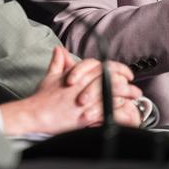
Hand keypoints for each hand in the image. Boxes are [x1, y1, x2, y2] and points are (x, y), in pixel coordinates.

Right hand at [0, 47, 142, 134]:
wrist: (34, 115)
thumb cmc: (42, 98)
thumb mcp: (50, 77)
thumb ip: (57, 62)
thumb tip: (59, 50)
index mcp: (77, 75)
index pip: (102, 66)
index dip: (118, 69)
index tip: (125, 73)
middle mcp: (82, 86)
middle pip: (111, 78)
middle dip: (126, 82)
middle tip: (134, 87)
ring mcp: (85, 101)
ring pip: (112, 93)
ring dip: (126, 95)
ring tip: (134, 98)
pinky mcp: (85, 117)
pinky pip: (106, 112)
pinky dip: (117, 110)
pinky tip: (124, 110)